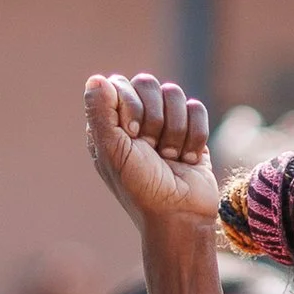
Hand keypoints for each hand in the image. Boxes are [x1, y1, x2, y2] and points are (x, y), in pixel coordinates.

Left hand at [88, 71, 218, 237]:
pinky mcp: (191, 130)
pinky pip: (196, 108)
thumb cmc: (141, 187)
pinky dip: (194, 136)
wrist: (180, 215)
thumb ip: (99, 112)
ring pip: (175, 93)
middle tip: (152, 148)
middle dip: (155, 118)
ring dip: (175, 130)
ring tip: (170, 157)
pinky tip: (187, 158)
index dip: (130, 105)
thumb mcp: (112, 151)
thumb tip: (96, 78)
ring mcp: (165, 122)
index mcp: (110, 122)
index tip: (132, 134)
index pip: (119, 84)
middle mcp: (136, 118)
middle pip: (148, 83)